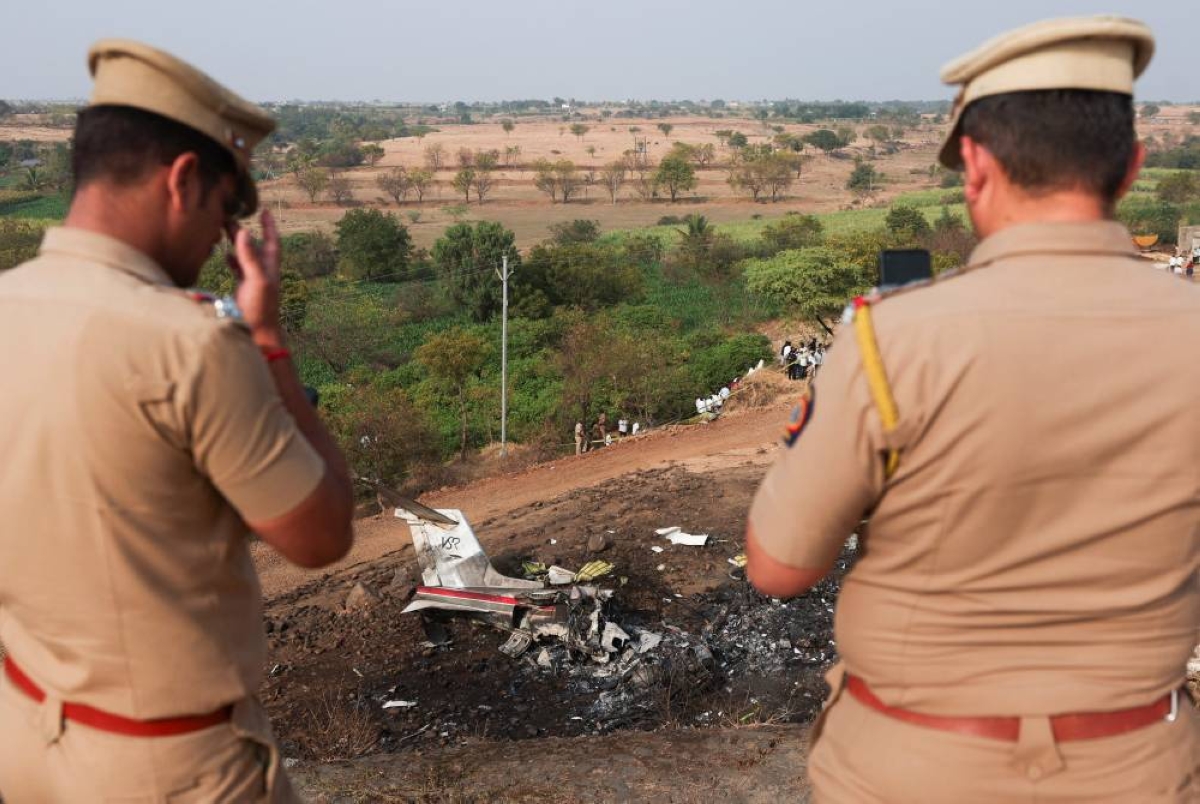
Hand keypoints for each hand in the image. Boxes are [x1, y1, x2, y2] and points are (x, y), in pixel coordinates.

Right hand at [226, 210, 283, 348]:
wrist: (258, 334)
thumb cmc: (260, 309)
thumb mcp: (257, 280)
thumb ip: (250, 258)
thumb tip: (245, 232)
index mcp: (269, 267)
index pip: (271, 241)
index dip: (268, 226)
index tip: (265, 210)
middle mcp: (263, 272)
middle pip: (254, 245)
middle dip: (244, 231)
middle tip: (231, 216)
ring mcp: (254, 281)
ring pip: (245, 256)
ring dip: (236, 243)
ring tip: (224, 230)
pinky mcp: (244, 290)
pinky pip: (238, 270)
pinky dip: (232, 260)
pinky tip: (225, 255)